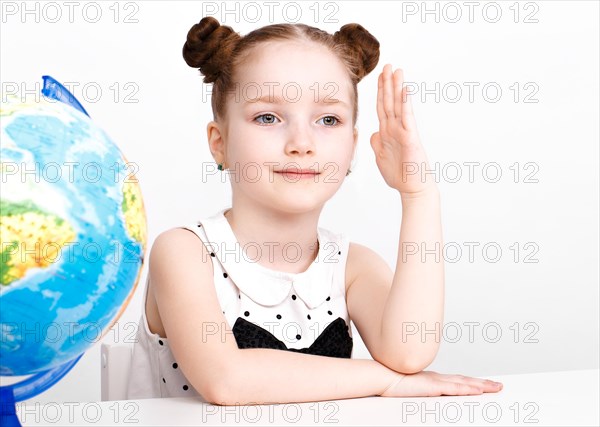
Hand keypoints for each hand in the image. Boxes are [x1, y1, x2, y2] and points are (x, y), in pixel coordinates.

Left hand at [370, 64, 436, 195]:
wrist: (412, 188)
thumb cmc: (399, 174)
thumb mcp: (381, 156)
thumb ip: (376, 142)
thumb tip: (373, 132)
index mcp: (387, 131)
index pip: (382, 106)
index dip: (380, 91)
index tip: (379, 75)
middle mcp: (395, 128)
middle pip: (389, 101)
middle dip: (388, 83)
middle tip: (388, 65)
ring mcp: (403, 132)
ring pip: (398, 106)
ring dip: (397, 87)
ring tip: (397, 71)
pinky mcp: (410, 138)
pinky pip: (407, 118)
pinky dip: (405, 104)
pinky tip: (405, 90)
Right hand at [380, 370, 503, 396]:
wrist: (382, 377)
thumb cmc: (392, 384)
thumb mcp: (411, 389)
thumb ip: (421, 392)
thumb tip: (426, 396)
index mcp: (433, 379)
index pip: (458, 381)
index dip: (473, 383)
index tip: (485, 385)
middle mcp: (437, 378)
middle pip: (465, 381)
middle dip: (483, 384)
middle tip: (499, 386)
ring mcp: (435, 381)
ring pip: (463, 383)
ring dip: (480, 386)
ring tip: (495, 388)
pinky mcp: (432, 386)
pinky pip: (453, 389)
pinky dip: (466, 389)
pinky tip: (476, 391)